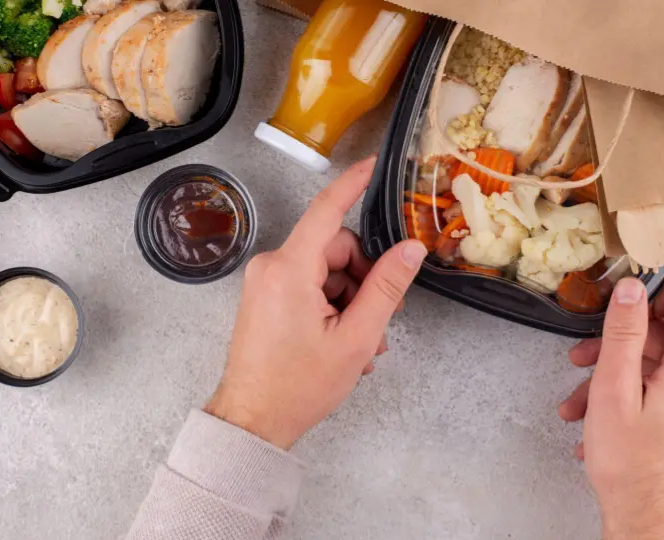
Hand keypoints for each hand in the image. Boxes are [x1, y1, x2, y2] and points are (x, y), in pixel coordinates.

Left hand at [204, 157, 428, 448]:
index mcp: (289, 269)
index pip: (326, 210)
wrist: (251, 422)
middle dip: (364, 277)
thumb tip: (411, 249)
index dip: (353, 184)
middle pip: (334, 248)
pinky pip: (308, 286)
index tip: (373, 164)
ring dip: (351, 299)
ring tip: (364, 343)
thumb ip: (386, 287)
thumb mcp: (356, 338)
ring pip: (325, 270)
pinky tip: (345, 342)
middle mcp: (271, 266)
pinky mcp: (265, 297)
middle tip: (382, 318)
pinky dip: (332, 307)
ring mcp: (265, 282)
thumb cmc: (297, 387)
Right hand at [559, 280, 663, 539]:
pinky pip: (657, 391)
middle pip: (663, 336)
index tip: (620, 304)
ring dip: (610, 377)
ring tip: (576, 403)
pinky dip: (623, 397)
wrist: (644, 516)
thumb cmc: (631, 462)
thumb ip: (624, 332)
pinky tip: (593, 421)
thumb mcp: (615, 386)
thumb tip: (631, 288)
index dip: (654, 295)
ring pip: (653, 367)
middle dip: (615, 344)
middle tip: (580, 358)